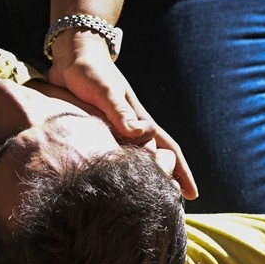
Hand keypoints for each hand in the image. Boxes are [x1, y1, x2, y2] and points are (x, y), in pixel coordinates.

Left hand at [47, 30, 197, 198]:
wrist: (72, 55)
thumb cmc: (91, 71)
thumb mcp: (105, 91)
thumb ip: (119, 112)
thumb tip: (141, 134)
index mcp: (139, 120)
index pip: (168, 149)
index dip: (181, 171)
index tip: (192, 194)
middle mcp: (131, 127)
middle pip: (156, 159)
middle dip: (167, 180)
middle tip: (171, 208)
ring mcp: (115, 129)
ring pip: (136, 160)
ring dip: (145, 178)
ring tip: (146, 201)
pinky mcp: (98, 129)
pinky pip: (114, 155)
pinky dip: (120, 170)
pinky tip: (114, 183)